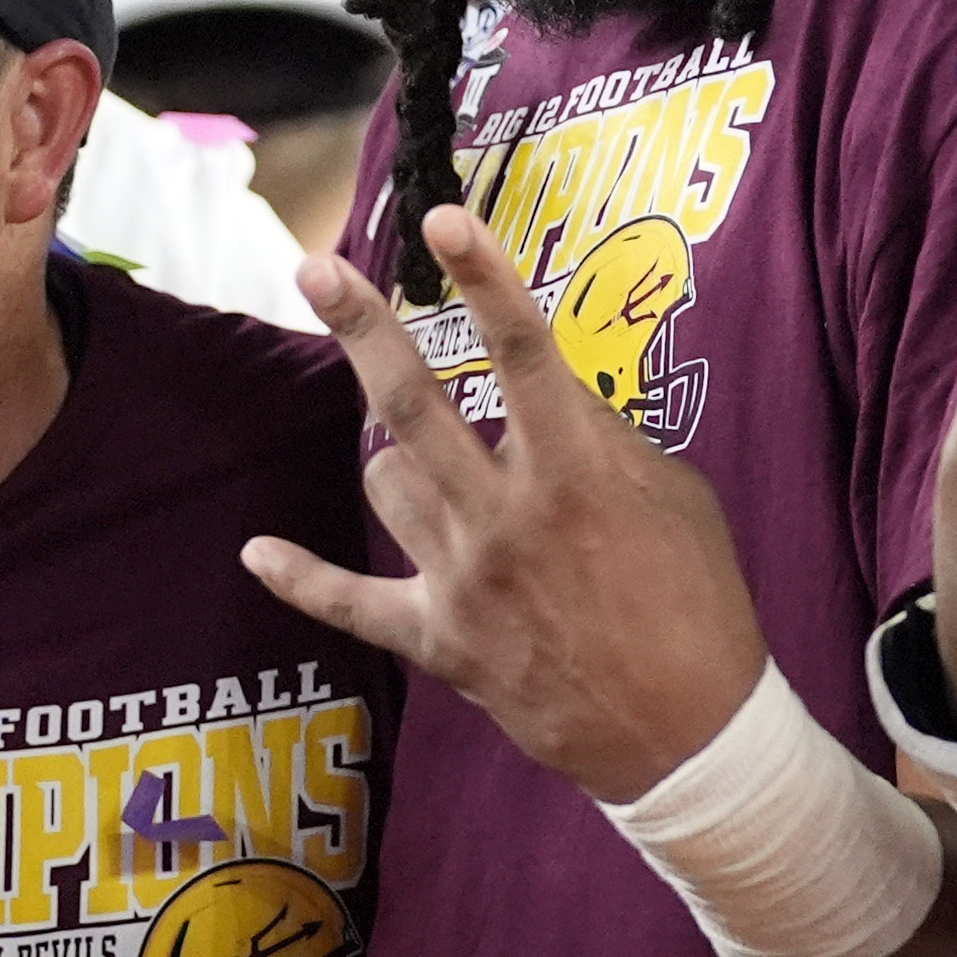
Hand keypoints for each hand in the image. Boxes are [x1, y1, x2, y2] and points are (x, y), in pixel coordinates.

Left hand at [240, 211, 771, 804]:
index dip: (483, 277)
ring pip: (387, 482)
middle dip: (361, 327)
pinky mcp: (437, 639)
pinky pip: (348, 603)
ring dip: (404, 461)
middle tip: (317, 268)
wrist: (691, 737)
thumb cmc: (700, 604)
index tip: (443, 219)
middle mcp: (506, 516)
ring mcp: (463, 579)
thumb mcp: (678, 498)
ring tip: (452, 477)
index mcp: (577, 471)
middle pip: (412, 402)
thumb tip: (549, 395)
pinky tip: (257, 553)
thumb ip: (605, 439)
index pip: (522, 350)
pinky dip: (300, 580)